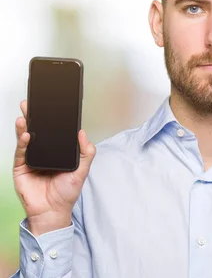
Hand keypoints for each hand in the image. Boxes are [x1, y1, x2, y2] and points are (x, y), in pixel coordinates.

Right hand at [13, 100, 96, 235]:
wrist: (52, 211)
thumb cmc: (67, 193)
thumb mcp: (81, 170)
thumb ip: (85, 152)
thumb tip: (83, 133)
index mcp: (57, 153)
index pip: (54, 133)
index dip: (52, 121)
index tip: (52, 107)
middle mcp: (43, 153)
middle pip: (37, 132)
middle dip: (33, 117)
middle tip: (31, 103)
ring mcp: (31, 159)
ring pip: (26, 138)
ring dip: (25, 126)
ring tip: (25, 114)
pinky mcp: (21, 167)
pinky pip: (21, 152)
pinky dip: (23, 142)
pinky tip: (26, 134)